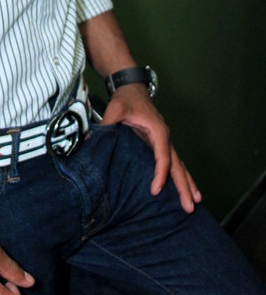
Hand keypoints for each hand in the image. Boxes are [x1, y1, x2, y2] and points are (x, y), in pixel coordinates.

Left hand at [102, 84, 201, 212]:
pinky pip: (173, 161)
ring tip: (195, 201)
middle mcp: (165, 137)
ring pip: (179, 164)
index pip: (162, 156)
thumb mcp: (116, 108)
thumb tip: (98, 137)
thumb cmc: (126, 99)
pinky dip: (181, 175)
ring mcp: (165, 140)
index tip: (156, 190)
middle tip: (190, 206)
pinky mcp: (160, 143)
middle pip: (177, 164)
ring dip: (187, 182)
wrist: (132, 88)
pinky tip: (185, 188)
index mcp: (157, 130)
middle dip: (184, 185)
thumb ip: (109, 122)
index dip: (161, 174)